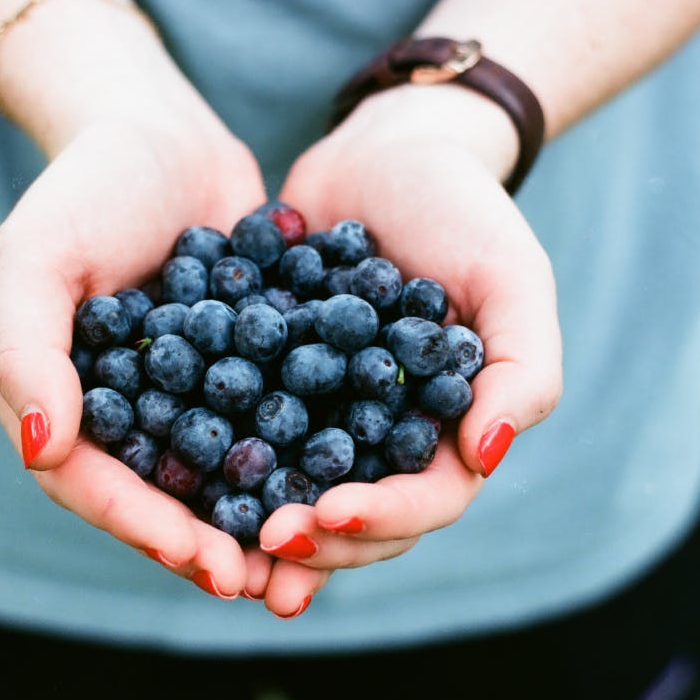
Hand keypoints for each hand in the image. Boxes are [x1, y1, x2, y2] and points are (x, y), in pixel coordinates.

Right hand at [0, 110, 273, 600]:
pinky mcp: (243, 369)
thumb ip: (26, 353)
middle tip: (265, 585)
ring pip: (220, 474)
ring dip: (259, 519)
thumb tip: (42, 452)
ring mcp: (186, 395)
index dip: (147, 529)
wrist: (159, 131)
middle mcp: (123, 412)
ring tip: (310, 557)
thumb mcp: (35, 257)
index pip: (95, 485)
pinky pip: (268, 422)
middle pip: (161, 497)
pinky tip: (349, 481)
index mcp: (62, 403)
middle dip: (211, 544)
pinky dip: (300, 455)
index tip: (206, 563)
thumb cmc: (83, 188)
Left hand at [256, 85, 562, 615]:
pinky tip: (177, 480)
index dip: (383, 518)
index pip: (427, 499)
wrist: (384, 149)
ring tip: (219, 550)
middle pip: (357, 516)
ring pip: (297, 490)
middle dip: (315, 539)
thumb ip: (523, 369)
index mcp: (450, 427)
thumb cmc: (461, 208)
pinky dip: (217, 463)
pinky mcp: (271, 383)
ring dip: (262, 528)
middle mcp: (386, 435)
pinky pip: (243, 432)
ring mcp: (326, 413)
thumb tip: (487, 457)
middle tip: (266, 542)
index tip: (330, 514)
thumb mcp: (511, 277)